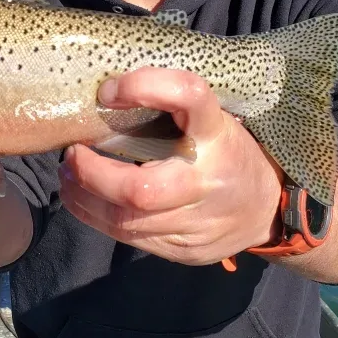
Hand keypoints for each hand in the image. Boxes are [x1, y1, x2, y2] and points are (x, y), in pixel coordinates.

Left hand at [58, 67, 282, 264]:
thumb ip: (171, 104)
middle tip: (72, 154)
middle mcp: (209, 179)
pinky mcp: (186, 251)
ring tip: (68, 176)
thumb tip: (107, 91)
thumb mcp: (211, 116)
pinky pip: (130, 239)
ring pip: (127, 221)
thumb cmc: (226, 149)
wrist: (269, 207)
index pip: (189, 96)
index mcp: (218, 132)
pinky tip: (83, 199)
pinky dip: (95, 217)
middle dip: (92, 174)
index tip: (109, 90)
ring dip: (84, 197)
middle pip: (141, 189)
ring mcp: (199, 222)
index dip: (147, 86)